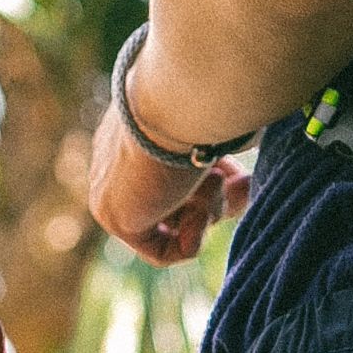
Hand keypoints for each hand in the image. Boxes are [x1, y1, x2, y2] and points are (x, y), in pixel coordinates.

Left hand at [88, 102, 250, 264]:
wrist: (181, 101)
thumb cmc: (206, 103)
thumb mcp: (213, 129)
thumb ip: (217, 157)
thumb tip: (239, 182)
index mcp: (134, 130)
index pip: (170, 173)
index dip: (213, 177)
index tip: (239, 171)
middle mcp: (116, 158)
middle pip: (173, 200)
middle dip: (216, 196)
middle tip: (242, 183)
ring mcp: (110, 189)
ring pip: (171, 222)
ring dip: (208, 208)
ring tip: (215, 180)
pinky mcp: (115, 217)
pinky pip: (159, 252)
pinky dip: (192, 237)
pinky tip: (200, 209)